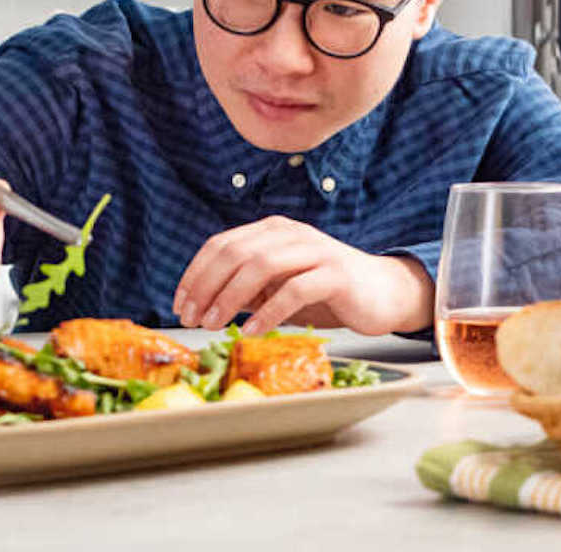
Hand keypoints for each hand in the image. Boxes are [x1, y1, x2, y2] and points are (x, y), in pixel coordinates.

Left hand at [171, 216, 432, 335]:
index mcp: (271, 231)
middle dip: (206, 286)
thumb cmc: (326, 292)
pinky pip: (295, 289)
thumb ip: (247, 288)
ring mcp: (314, 250)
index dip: (194, 274)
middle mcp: (290, 233)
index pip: (221, 245)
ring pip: (261, 265)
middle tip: (192, 318)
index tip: (179, 304)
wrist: (382, 293)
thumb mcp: (278, 287)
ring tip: (214, 324)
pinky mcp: (335, 274)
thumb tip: (204, 304)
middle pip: (235, 253)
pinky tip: (252, 330)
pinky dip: (269, 311)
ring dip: (230, 297)